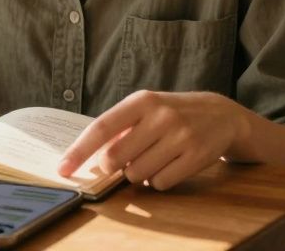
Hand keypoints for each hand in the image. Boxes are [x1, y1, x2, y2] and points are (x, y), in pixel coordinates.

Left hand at [57, 91, 249, 191]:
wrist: (221, 115)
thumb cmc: (172, 114)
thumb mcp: (146, 109)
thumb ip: (119, 129)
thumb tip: (91, 158)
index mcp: (142, 101)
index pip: (101, 128)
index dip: (79, 151)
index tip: (62, 168)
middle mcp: (160, 116)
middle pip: (116, 158)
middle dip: (114, 166)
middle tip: (125, 159)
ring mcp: (180, 136)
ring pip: (137, 174)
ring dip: (138, 174)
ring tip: (154, 158)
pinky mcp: (196, 156)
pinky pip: (160, 183)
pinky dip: (158, 181)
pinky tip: (170, 165)